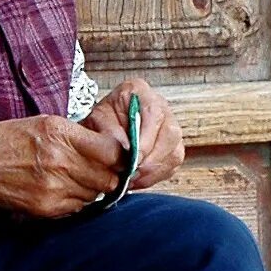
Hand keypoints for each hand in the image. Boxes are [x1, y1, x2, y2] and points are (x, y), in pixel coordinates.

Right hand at [0, 113, 125, 218]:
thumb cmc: (7, 139)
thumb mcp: (44, 123)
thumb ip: (79, 135)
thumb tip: (111, 148)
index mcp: (61, 134)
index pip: (113, 151)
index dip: (121, 155)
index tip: (119, 156)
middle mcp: (61, 161)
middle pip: (109, 177)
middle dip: (111, 174)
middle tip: (101, 170)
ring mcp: (54, 187)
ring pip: (96, 194)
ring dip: (93, 188)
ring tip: (76, 178)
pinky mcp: (47, 207)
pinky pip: (78, 207)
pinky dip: (77, 200)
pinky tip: (63, 189)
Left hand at [82, 77, 186, 191]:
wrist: (101, 129)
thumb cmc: (99, 121)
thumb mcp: (96, 120)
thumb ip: (109, 131)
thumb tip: (126, 149)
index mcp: (139, 91)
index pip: (153, 113)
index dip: (147, 139)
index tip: (135, 158)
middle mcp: (160, 106)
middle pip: (170, 133)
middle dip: (153, 159)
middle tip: (134, 174)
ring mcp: (169, 125)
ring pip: (175, 151)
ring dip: (155, 170)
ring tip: (135, 179)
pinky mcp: (172, 146)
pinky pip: (173, 164)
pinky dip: (157, 175)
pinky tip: (140, 179)